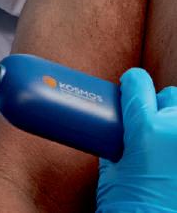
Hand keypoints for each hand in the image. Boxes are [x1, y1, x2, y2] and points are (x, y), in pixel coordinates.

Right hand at [96, 67, 176, 211]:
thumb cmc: (128, 209)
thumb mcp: (112, 168)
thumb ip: (119, 142)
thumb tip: (120, 130)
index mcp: (146, 129)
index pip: (138, 82)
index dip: (131, 82)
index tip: (127, 87)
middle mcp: (176, 132)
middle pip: (170, 96)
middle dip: (158, 104)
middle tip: (146, 120)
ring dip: (175, 124)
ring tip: (165, 143)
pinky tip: (172, 160)